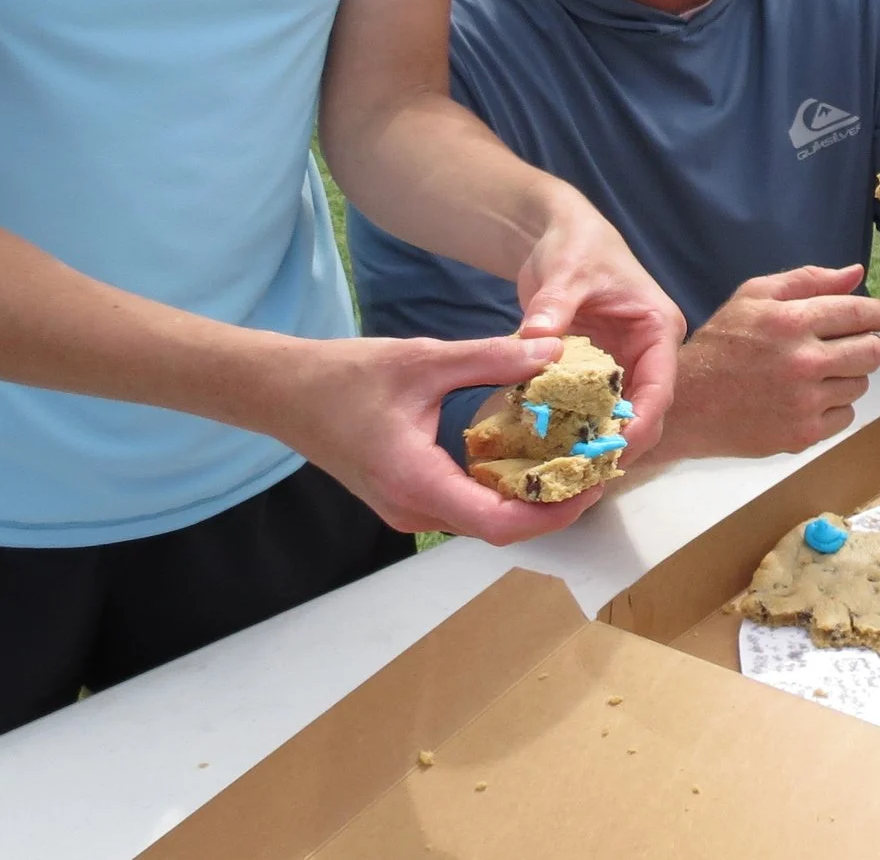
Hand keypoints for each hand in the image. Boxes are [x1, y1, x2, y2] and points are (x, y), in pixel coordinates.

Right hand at [276, 334, 609, 545]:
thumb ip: (491, 359)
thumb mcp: (425, 359)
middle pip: (499, 528)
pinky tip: (531, 458)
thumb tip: (552, 351)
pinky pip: (465, 506)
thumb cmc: (344, 376)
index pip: (499, 523)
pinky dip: (503, 490)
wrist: (282, 393)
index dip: (554, 511)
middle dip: (553, 505)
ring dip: (530, 500)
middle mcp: (413, 508)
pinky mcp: (406, 498)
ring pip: (483, 520)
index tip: (593, 483)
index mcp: (416, 482)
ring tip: (575, 462)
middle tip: (597, 469)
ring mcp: (407, 509)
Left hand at [514, 200, 684, 461]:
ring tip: (566, 469)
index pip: (660, 387)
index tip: (611, 449)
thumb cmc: (575, 245)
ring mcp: (625, 365)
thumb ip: (553, 308)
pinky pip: (594, 408)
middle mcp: (650, 353)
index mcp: (659, 330)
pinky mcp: (600, 373)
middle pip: (646, 412)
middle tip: (582, 471)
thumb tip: (534, 339)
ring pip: (621, 417)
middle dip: (619, 443)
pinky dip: (577, 427)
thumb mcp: (566, 274)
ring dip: (597, 441)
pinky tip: (551, 448)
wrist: (559, 234)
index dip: (640, 423)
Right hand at [657, 265, 879, 459]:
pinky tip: (807, 398)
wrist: (687, 403)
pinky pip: (846, 416)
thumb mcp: (753, 296)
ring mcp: (804, 402)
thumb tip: (856, 274)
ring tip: (816, 373)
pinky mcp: (803, 434)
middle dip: (868, 345)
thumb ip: (808, 280)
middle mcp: (802, 361)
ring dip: (848, 376)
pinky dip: (835, 406)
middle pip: (872, 352)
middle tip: (849, 346)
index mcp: (791, 321)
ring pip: (861, 385)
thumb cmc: (721, 344)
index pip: (861, 313)